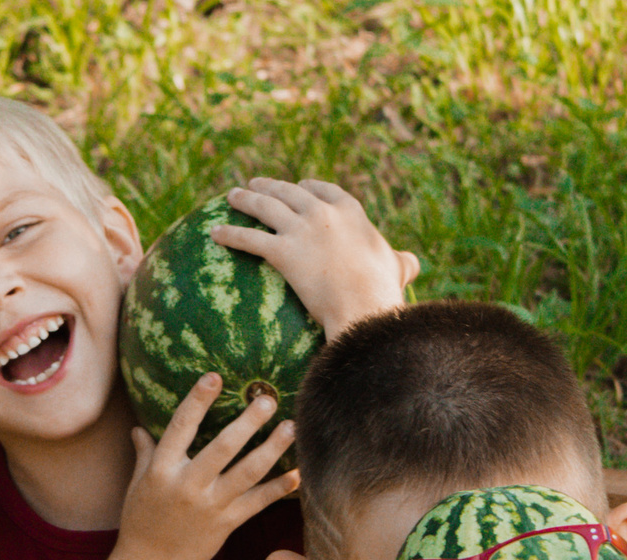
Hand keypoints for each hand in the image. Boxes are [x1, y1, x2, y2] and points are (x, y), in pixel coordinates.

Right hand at [116, 371, 299, 559]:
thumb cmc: (140, 523)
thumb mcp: (137, 485)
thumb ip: (145, 454)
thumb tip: (138, 429)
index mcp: (162, 469)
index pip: (181, 426)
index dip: (198, 400)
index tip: (215, 377)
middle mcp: (188, 485)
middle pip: (224, 447)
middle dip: (248, 422)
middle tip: (268, 399)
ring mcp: (209, 506)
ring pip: (247, 472)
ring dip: (272, 448)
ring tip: (290, 427)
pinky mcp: (226, 524)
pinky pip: (257, 502)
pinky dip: (278, 488)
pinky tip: (298, 473)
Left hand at [213, 177, 417, 335]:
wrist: (366, 308)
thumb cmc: (382, 292)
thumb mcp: (396, 268)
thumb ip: (400, 260)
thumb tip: (412, 263)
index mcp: (351, 210)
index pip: (324, 189)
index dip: (307, 186)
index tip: (298, 186)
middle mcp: (324, 212)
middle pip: (289, 191)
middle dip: (270, 185)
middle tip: (255, 184)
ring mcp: (302, 229)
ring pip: (265, 206)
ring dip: (245, 198)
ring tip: (232, 196)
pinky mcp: (283, 252)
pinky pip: (249, 238)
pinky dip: (230, 233)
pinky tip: (214, 233)